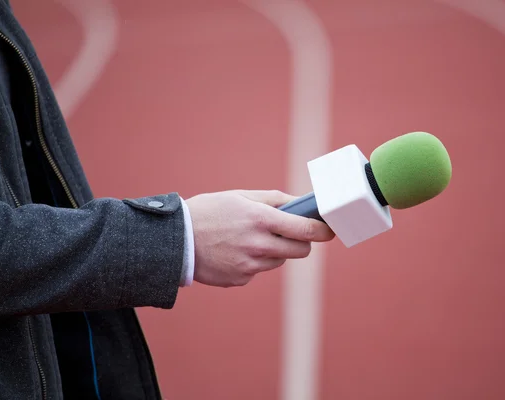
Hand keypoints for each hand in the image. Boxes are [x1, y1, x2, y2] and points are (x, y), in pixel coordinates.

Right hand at [184, 190, 334, 286]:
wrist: (175, 240)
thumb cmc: (209, 211)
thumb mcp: (241, 197)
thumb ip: (274, 199)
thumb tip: (300, 202)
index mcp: (261, 219)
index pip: (306, 230)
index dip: (322, 231)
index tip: (329, 230)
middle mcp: (258, 245)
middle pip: (300, 250)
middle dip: (300, 241)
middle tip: (290, 233)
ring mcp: (250, 266)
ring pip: (279, 260)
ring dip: (274, 250)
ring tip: (250, 239)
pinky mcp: (240, 279)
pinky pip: (258, 271)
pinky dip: (254, 262)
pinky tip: (234, 251)